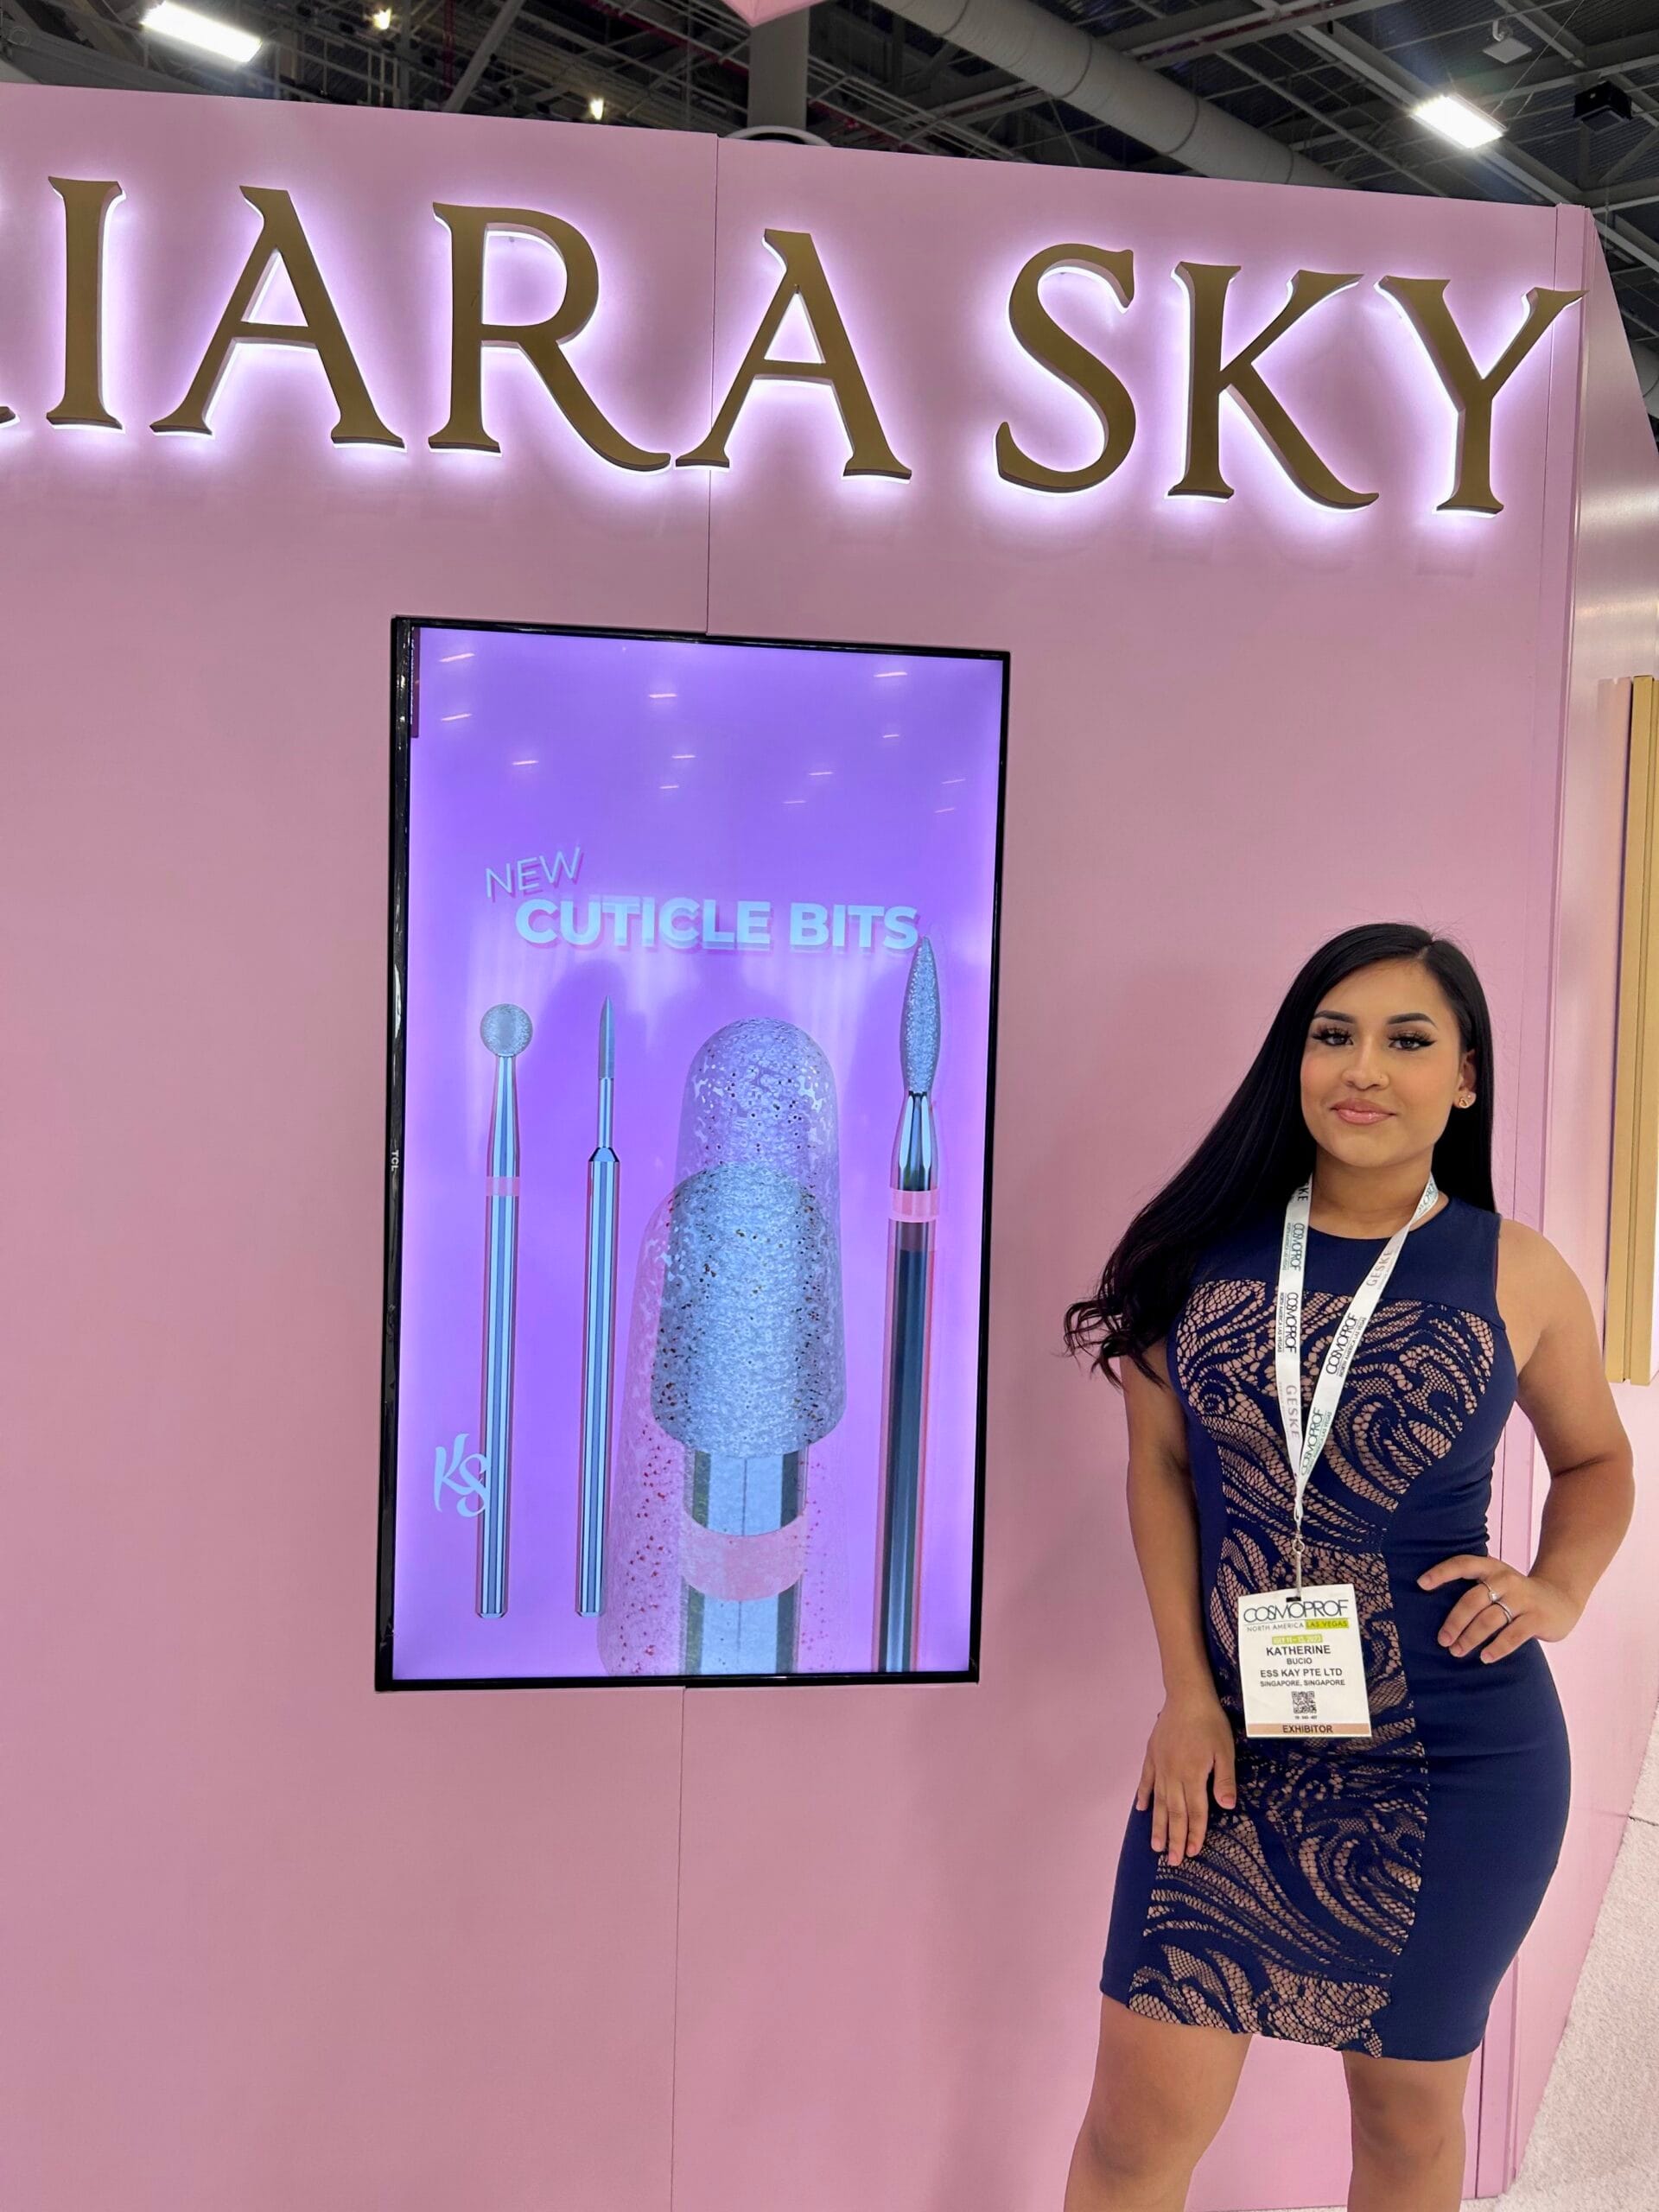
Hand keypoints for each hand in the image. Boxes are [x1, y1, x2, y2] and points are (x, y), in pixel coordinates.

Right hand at [1135, 1686, 1236, 1864]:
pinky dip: (1144, 1796)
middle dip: (1174, 1838)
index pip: (1194, 1812)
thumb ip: (1224, 1779)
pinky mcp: (1152, 1755)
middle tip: (1171, 1860)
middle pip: (1174, 1812)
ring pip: (1159, 1802)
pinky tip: (1142, 1809)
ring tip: (1155, 1845)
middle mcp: (1173, 1775)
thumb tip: (1227, 1807)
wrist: (1187, 1696)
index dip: (1194, 1833)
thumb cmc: (1210, 1723)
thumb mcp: (1225, 1750)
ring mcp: (1160, 1766)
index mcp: (1193, 1775)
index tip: (1191, 1852)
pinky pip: (1146, 1780)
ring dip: (1158, 1825)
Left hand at [1416, 1553, 1582, 1661]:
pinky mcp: (1537, 1618)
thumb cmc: (1517, 1594)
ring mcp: (1523, 1599)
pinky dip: (1496, 1648)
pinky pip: (1512, 1635)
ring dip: (1470, 1638)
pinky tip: (1485, 1657)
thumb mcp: (1497, 1582)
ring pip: (1489, 1619)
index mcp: (1491, 1568)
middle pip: (1472, 1600)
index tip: (1421, 1584)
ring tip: (1457, 1651)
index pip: (1463, 1564)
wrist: (1561, 1598)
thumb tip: (1437, 1610)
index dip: (1441, 1572)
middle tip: (1442, 1640)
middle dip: (1454, 1622)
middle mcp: (1506, 1580)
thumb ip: (1475, 1588)